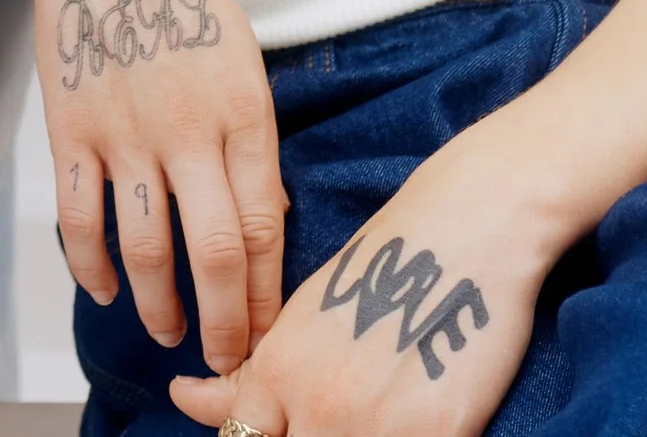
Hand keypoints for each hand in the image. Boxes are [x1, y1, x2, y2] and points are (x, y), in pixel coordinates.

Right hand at [27, 0, 285, 372]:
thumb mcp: (241, 50)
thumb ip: (252, 133)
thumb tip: (267, 218)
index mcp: (242, 108)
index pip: (267, 228)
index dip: (270, 295)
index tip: (271, 334)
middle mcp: (188, 127)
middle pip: (217, 255)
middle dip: (228, 325)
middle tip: (229, 363)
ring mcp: (124, 129)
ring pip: (149, 250)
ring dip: (160, 308)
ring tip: (169, 332)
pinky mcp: (70, 126)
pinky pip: (82, 218)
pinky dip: (93, 266)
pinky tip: (106, 289)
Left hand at [171, 142, 544, 436]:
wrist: (462, 230)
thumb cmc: (380, 269)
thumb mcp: (302, 318)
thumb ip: (248, 374)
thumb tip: (184, 398)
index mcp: (278, 372)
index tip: (279, 426)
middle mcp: (318, 405)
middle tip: (336, 413)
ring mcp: (376, 426)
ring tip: (377, 413)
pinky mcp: (437, 435)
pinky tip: (415, 422)